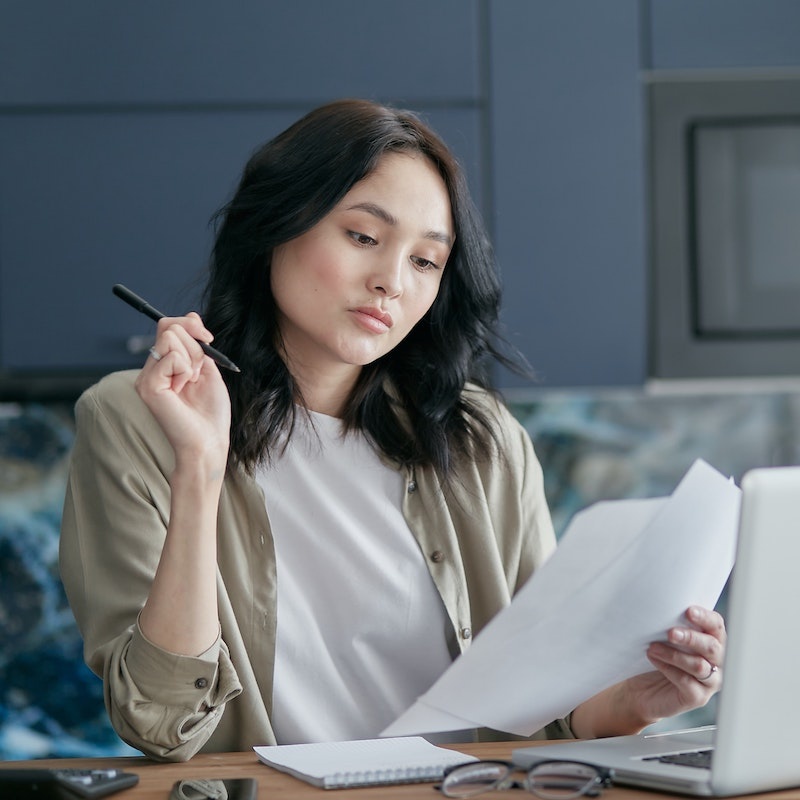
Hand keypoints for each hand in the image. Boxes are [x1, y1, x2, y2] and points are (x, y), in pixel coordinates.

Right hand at [134, 313, 230, 471]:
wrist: (209, 441)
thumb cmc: (210, 412)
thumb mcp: (208, 369)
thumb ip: (198, 344)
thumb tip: (192, 315)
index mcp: (164, 365)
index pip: (168, 325)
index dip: (191, 325)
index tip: (208, 338)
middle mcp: (151, 369)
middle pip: (170, 327)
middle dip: (195, 346)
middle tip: (198, 374)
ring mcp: (146, 377)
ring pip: (171, 338)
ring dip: (192, 359)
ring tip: (191, 384)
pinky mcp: (148, 385)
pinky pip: (172, 356)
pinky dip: (187, 370)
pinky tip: (184, 390)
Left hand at [572, 605, 724, 737]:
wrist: (641, 690)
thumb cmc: (656, 657)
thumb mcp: (663, 637)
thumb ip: (670, 624)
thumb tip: (661, 604)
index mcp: (711, 640)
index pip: (716, 625)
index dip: (705, 617)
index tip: (688, 610)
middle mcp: (716, 661)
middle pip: (712, 647)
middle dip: (691, 638)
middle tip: (671, 632)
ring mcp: (709, 681)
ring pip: (699, 666)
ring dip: (675, 655)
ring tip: (653, 647)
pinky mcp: (697, 698)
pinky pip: (686, 682)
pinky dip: (668, 668)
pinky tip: (654, 659)